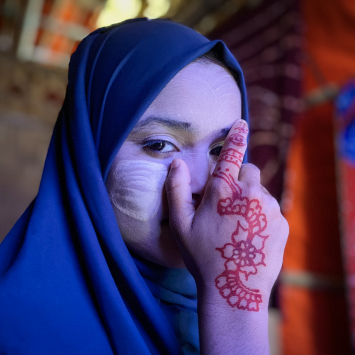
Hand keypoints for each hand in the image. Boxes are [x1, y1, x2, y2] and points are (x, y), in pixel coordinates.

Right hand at [165, 119, 287, 311]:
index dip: (235, 136)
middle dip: (239, 180)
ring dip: (250, 199)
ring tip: (238, 225)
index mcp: (222, 191)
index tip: (241, 123)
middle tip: (228, 205)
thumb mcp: (180, 224)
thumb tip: (177, 163)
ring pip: (260, 190)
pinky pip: (270, 208)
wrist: (234, 287)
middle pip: (249, 171)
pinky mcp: (281, 221)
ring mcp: (268, 207)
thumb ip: (176, 189)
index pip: (231, 154)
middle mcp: (249, 193)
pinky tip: (251, 234)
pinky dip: (261, 214)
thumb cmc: (202, 255)